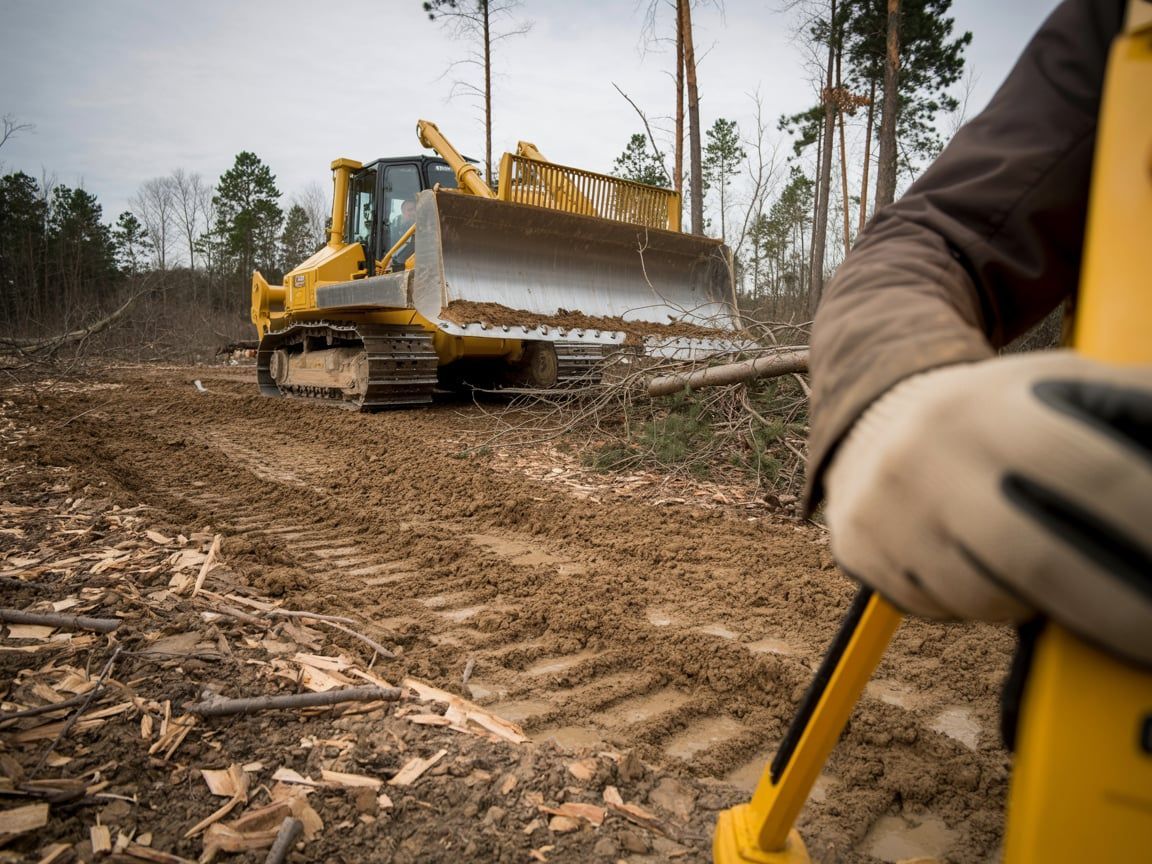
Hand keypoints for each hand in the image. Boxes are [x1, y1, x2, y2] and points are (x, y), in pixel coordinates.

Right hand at [824, 351, 1151, 665]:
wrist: (873, 412)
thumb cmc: (992, 412)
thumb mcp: (1056, 388)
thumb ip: (1124, 410)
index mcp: (988, 406)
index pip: (1092, 474)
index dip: (1146, 526)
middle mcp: (925, 457)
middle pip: (1036, 559)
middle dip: (1116, 611)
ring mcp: (883, 509)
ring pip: (987, 597)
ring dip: (1043, 604)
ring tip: (1058, 577)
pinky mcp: (858, 549)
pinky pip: (942, 609)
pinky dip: (986, 606)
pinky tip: (992, 573)